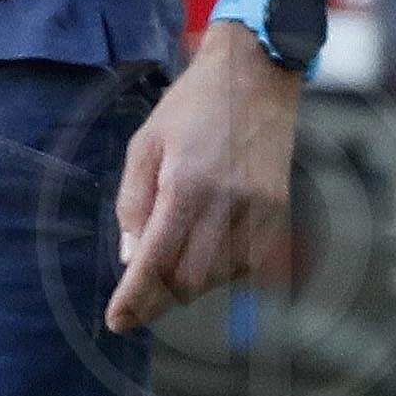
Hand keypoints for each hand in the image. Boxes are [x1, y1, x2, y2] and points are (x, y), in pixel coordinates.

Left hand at [106, 24, 301, 332]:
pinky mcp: (278, 208)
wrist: (257, 74)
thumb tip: (131, 258)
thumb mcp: (145, 144)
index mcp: (187, 183)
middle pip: (188, 280)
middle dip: (157, 298)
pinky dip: (221, 271)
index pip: (156, 262)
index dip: (134, 300)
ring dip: (189, 284)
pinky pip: (247, 263)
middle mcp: (227, 201)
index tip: (117, 322)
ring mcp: (258, 207)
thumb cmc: (193, 105)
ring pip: (218, 277)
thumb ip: (133, 204)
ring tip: (170, 270)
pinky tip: (205, 254)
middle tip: (137, 299)